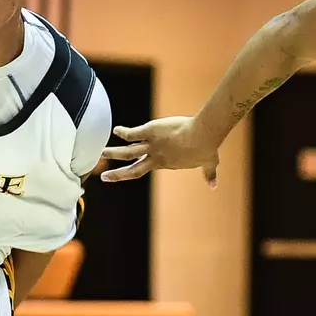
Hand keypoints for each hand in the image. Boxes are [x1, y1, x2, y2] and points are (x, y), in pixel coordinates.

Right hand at [100, 117, 220, 185]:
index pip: (144, 169)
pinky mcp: (150, 131)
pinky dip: (123, 132)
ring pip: (127, 152)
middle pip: (132, 169)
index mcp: (164, 164)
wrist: (202, 136)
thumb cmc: (206, 148)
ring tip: (101, 153)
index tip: (125, 172)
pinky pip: (132, 134)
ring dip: (113, 153)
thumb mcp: (208, 163)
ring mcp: (151, 145)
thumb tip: (214, 185)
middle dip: (117, 174)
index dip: (134, 171)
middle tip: (104, 177)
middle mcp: (155, 157)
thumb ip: (209, 174)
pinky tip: (116, 130)